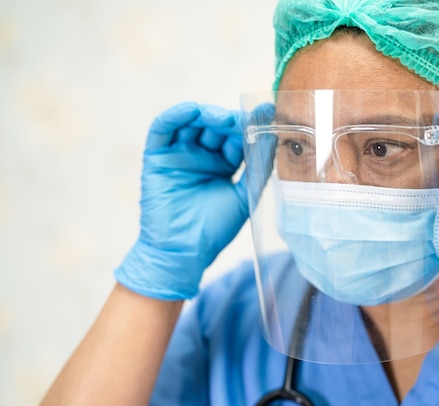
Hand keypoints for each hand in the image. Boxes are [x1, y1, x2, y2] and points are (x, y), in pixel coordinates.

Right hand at [115, 102, 246, 299]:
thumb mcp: (244, 194)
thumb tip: (274, 134)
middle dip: (229, 120)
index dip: (249, 126)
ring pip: (191, 123)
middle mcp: (200, 156)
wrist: (184, 252)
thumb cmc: (214, 229)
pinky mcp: (156, 157)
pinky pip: (162, 129)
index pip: (235, 137)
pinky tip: (192, 111)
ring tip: (223, 119)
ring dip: (206, 114)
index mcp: (221, 164)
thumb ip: (258, 165)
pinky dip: (175, 116)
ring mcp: (178, 155)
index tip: (265, 114)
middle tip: (243, 120)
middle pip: (214, 127)